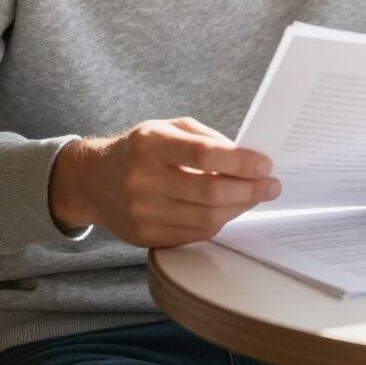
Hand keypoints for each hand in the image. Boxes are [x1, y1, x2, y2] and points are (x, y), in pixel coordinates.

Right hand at [49, 117, 280, 246]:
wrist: (94, 181)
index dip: (239, 161)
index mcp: (151, 144)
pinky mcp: (145, 236)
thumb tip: (246, 157)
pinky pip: (194, 234)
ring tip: (255, 196)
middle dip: (248, 190)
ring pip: (205, 217)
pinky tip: (228, 210)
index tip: (265, 164)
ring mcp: (143, 212)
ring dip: (238, 208)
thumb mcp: (167, 128)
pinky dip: (218, 222)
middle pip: (208, 192)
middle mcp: (143, 179)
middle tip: (271, 185)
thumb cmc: (139, 149)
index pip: (203, 154)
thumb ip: (205, 139)